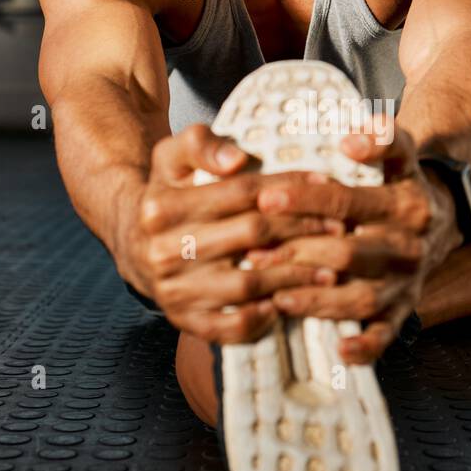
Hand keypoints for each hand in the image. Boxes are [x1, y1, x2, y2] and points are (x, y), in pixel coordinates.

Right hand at [125, 123, 344, 341]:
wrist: (131, 242)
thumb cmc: (168, 193)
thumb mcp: (172, 157)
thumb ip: (200, 144)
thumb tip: (237, 160)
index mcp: (162, 207)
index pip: (241, 192)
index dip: (288, 187)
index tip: (326, 184)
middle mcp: (164, 250)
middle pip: (251, 234)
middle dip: (301, 229)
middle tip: (338, 227)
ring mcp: (173, 290)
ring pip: (248, 283)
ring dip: (294, 276)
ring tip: (328, 268)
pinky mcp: (182, 320)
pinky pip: (230, 327)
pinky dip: (262, 319)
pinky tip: (286, 304)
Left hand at [246, 124, 463, 364]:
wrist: (444, 216)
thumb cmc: (401, 184)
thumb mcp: (401, 156)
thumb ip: (383, 141)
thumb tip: (353, 139)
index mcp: (406, 204)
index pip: (349, 201)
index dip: (306, 198)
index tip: (266, 197)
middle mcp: (411, 245)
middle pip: (348, 252)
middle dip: (298, 253)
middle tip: (254, 253)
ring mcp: (409, 281)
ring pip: (363, 297)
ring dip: (318, 299)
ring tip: (277, 296)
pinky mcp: (405, 308)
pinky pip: (387, 333)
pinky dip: (366, 346)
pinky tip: (339, 351)